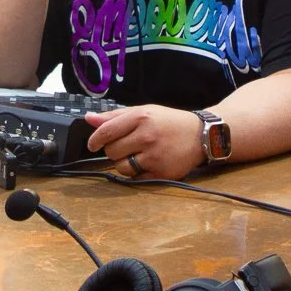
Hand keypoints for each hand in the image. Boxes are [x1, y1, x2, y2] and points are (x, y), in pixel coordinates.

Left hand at [85, 105, 204, 180]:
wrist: (201, 135)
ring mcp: (154, 156)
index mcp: (141, 117)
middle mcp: (147, 136)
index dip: (94, 140)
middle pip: (111, 151)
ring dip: (123, 163)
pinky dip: (136, 173)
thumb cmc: (169, 122)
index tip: (92, 144)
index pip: (106, 131)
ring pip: (121, 167)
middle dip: (114, 150)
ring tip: (136, 155)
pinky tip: (146, 163)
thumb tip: (89, 118)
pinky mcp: (161, 173)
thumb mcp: (143, 111)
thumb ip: (115, 116)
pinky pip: (135, 178)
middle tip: (126, 146)